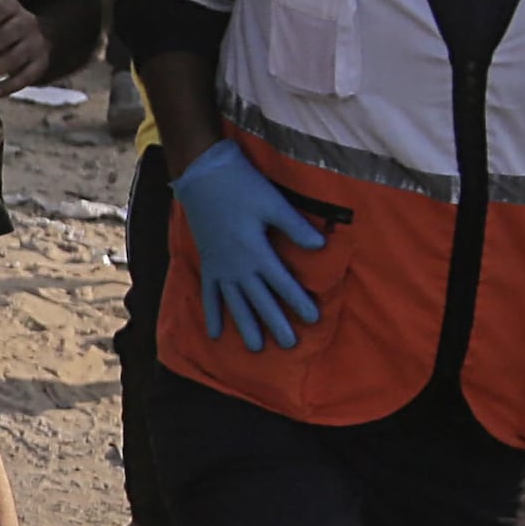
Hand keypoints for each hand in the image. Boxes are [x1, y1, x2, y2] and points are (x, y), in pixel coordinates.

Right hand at [172, 139, 327, 350]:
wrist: (203, 177)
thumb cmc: (243, 187)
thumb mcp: (274, 203)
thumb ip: (295, 227)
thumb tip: (321, 245)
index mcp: (258, 252)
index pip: (283, 283)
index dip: (299, 301)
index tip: (313, 319)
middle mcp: (238, 266)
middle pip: (260, 300)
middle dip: (275, 323)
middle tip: (289, 345)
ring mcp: (221, 268)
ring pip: (235, 304)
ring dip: (245, 326)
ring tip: (255, 348)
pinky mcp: (209, 264)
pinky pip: (209, 295)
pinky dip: (212, 314)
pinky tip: (216, 334)